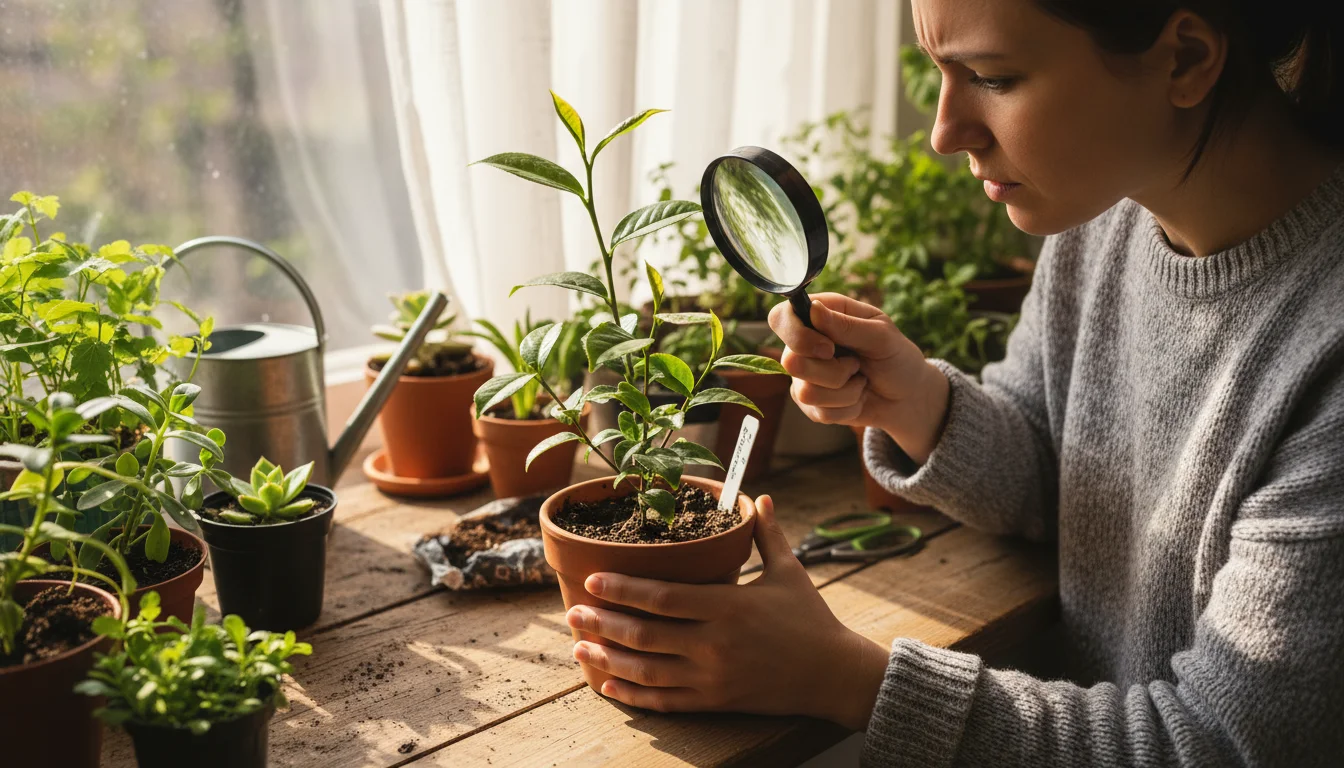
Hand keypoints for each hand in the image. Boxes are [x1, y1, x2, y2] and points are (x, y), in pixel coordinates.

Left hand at [565, 495, 889, 730]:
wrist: (835, 675)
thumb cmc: (810, 618)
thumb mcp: (789, 571)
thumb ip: (767, 533)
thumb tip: (759, 496)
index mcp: (728, 606)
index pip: (663, 597)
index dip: (623, 589)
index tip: (593, 579)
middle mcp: (714, 644)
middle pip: (644, 635)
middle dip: (602, 623)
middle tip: (571, 612)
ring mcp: (713, 677)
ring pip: (646, 672)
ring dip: (607, 661)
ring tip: (578, 648)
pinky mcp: (716, 702)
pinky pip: (665, 702)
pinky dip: (632, 695)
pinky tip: (608, 686)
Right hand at [768, 292, 948, 463]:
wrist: (907, 396)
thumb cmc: (896, 357)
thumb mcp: (882, 336)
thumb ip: (848, 325)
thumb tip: (814, 309)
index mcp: (819, 316)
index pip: (780, 318)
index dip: (797, 335)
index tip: (829, 348)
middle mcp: (804, 345)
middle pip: (791, 361)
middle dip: (834, 371)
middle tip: (857, 365)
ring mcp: (804, 375)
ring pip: (805, 392)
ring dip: (846, 391)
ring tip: (860, 380)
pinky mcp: (810, 403)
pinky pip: (819, 411)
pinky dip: (848, 407)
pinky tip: (857, 396)